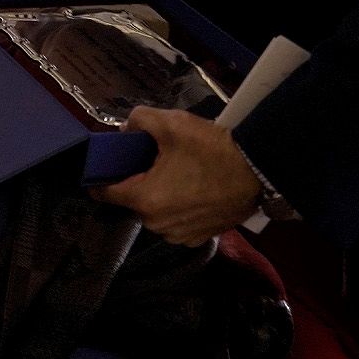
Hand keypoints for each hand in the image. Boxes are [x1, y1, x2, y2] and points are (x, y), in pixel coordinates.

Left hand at [92, 107, 261, 246]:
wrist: (258, 171)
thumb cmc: (211, 150)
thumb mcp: (171, 124)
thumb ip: (139, 120)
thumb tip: (127, 129)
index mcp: (145, 200)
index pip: (106, 193)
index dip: (100, 178)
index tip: (103, 167)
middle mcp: (158, 225)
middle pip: (135, 200)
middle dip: (139, 181)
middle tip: (153, 160)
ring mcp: (180, 236)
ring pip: (157, 212)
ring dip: (161, 195)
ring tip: (177, 173)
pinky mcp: (200, 238)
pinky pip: (178, 221)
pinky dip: (180, 207)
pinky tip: (193, 188)